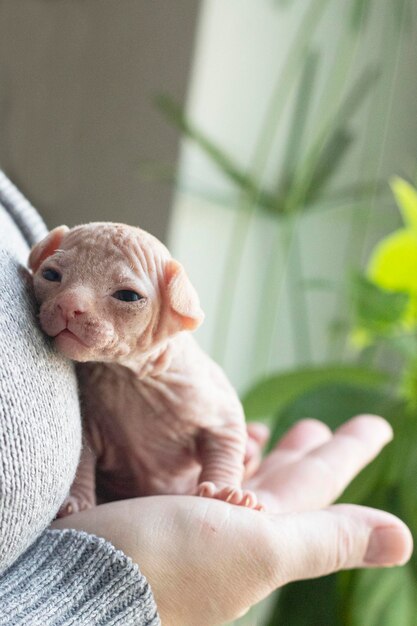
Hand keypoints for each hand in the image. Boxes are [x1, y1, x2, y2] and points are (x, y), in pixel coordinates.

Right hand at [51, 415, 412, 625]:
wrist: (76, 586)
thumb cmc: (166, 565)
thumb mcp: (258, 550)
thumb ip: (325, 540)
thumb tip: (403, 539)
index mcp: (268, 535)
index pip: (322, 481)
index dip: (350, 450)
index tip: (378, 425)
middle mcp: (237, 531)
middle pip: (286, 478)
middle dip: (308, 448)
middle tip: (319, 424)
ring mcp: (198, 525)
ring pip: (245, 477)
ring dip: (266, 452)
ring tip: (277, 429)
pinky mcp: (160, 514)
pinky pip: (202, 482)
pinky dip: (218, 463)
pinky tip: (221, 455)